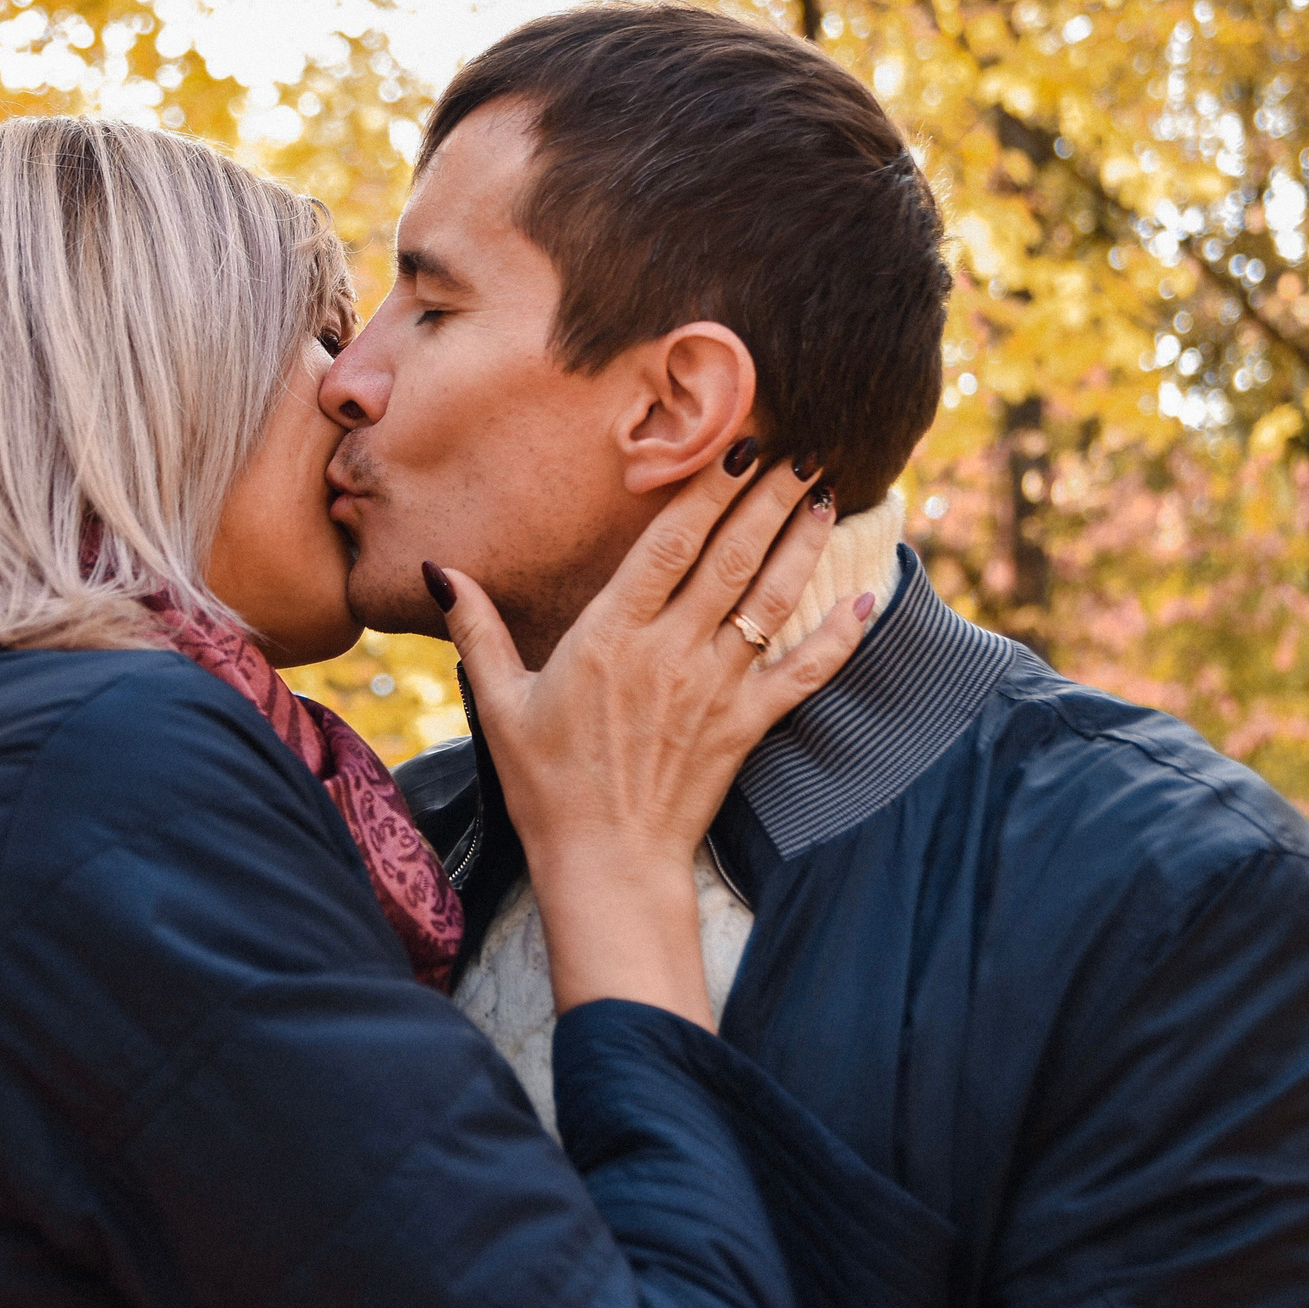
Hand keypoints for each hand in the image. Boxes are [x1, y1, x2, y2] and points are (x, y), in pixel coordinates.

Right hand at [434, 443, 870, 1029]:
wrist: (604, 864)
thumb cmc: (546, 784)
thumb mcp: (500, 701)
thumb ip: (477, 628)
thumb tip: (439, 570)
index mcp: (609, 635)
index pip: (669, 543)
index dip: (708, 488)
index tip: (737, 443)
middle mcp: (670, 651)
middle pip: (730, 557)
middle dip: (769, 497)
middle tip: (803, 446)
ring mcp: (715, 688)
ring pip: (771, 600)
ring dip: (803, 543)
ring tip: (828, 494)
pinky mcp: (746, 727)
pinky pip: (803, 673)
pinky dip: (840, 636)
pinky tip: (869, 599)